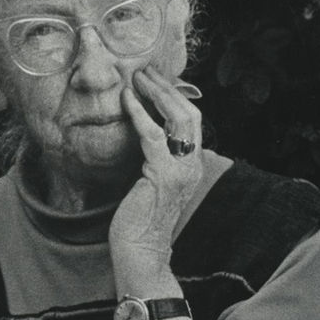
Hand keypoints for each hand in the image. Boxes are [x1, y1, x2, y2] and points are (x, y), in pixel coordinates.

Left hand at [109, 66, 203, 268]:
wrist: (141, 249)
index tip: (155, 79)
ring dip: (157, 93)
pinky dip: (139, 112)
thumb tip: (141, 130)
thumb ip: (153, 157)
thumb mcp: (151, 180)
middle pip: (190, 113)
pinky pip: (152, 134)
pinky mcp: (163, 174)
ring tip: (138, 76)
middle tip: (146, 70)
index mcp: (192, 165)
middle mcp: (193, 165)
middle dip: (168, 88)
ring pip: (178, 118)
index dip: (176, 96)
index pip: (192, 121)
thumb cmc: (140, 218)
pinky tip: (127, 98)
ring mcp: (181, 170)